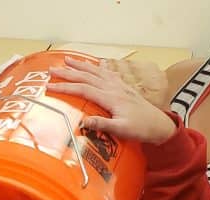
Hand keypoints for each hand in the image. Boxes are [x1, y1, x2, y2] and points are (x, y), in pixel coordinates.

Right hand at [47, 56, 175, 143]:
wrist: (160, 125)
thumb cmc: (141, 129)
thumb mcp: (121, 130)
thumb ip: (103, 124)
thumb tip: (84, 122)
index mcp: (110, 98)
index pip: (83, 89)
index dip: (65, 87)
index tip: (50, 86)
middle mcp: (114, 88)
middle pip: (86, 77)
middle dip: (68, 72)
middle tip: (52, 69)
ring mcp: (119, 86)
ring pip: (96, 72)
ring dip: (81, 65)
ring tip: (68, 60)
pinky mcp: (124, 88)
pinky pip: (108, 73)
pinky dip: (99, 67)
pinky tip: (96, 64)